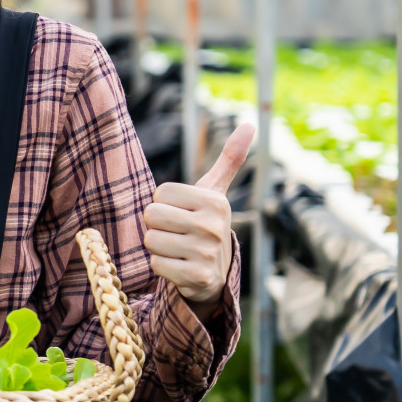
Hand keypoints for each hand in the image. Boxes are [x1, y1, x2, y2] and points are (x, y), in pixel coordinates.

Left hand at [145, 121, 252, 320]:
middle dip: (157, 225)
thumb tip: (250, 124)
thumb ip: (229, 159)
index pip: (159, 193)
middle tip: (176, 232)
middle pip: (152, 215)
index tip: (180, 213)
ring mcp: (206, 253)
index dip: (163, 204)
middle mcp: (214, 226)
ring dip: (158, 247)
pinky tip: (179, 266)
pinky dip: (162, 266)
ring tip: (177, 249)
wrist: (215, 274)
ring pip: (151, 240)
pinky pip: (156, 264)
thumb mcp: (216, 192)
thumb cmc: (205, 224)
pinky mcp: (197, 277)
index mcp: (215, 202)